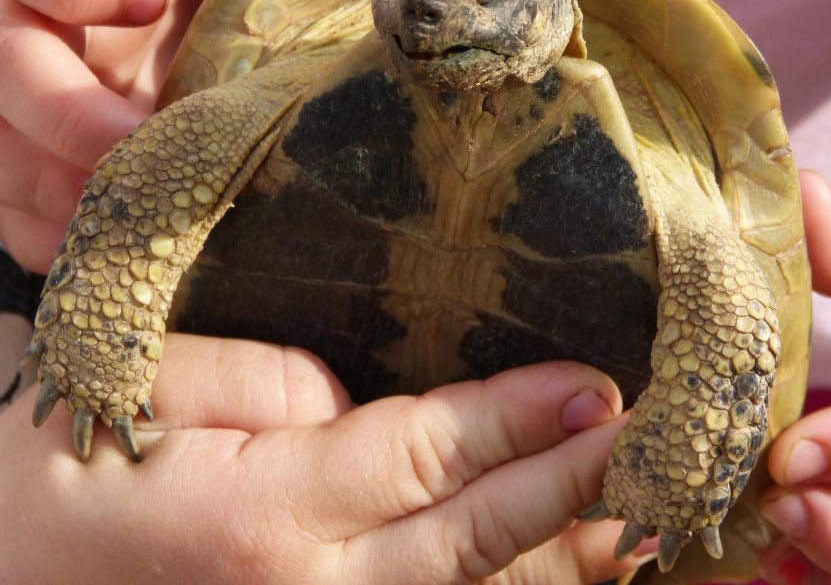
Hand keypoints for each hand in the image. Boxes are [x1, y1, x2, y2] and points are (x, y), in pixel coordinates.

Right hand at [0, 0, 388, 271]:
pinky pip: (24, 210)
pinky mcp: (56, 154)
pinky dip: (72, 245)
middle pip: (3, 58)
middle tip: (138, 152)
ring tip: (148, 237)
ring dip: (61, 199)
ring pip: (4, 148)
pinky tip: (138, 267)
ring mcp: (52, 86)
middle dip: (59, 113)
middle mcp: (58, 14)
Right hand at [1, 336, 652, 583]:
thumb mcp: (142, 388)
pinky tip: (550, 575)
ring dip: (555, 568)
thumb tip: (359, 413)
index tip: (595, 386)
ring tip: (636, 528)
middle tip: (648, 446)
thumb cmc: (43, 458)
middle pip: (466, 542)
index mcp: (260, 516)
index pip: (426, 458)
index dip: (518, 422)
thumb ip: (270, 390)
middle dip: (567, 492)